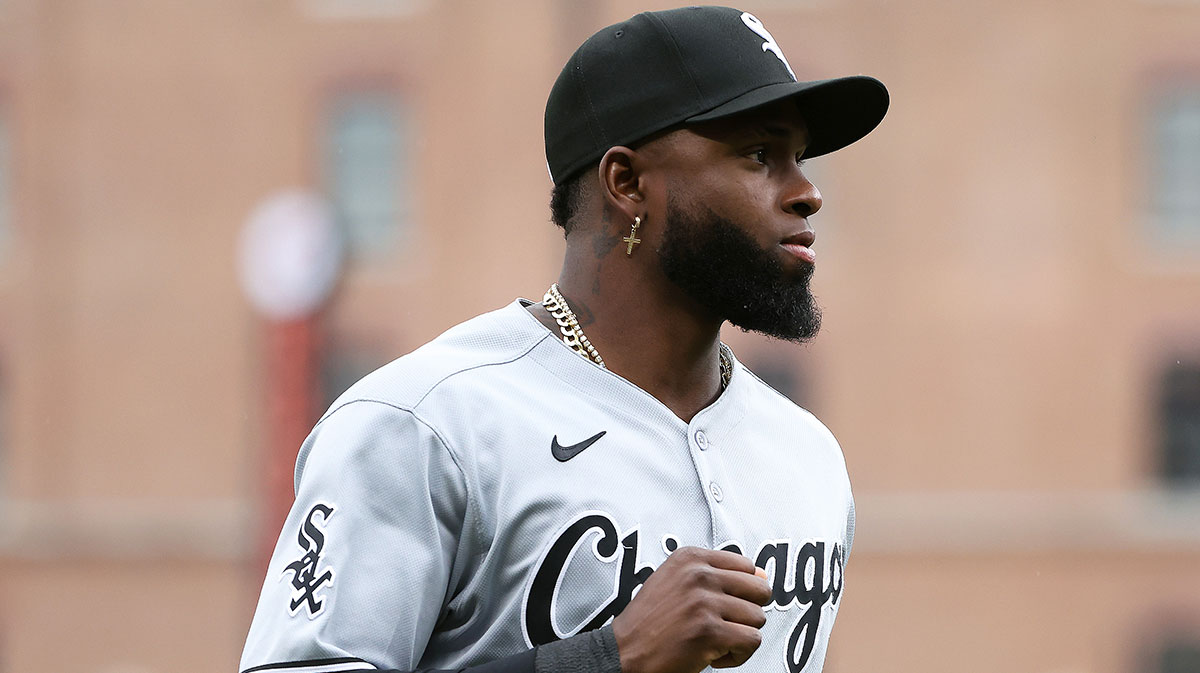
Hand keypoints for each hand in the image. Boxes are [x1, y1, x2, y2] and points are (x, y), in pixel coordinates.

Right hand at [611, 546, 772, 672]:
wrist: (625, 651)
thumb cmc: (650, 621)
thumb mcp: (676, 582)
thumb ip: (717, 574)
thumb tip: (763, 576)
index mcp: (690, 558)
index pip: (746, 566)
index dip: (741, 592)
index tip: (723, 605)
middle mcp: (698, 575)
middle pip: (760, 590)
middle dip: (748, 612)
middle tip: (725, 624)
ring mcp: (704, 602)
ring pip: (758, 618)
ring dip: (740, 636)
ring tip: (715, 641)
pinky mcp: (710, 631)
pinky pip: (752, 641)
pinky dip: (738, 655)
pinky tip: (714, 655)